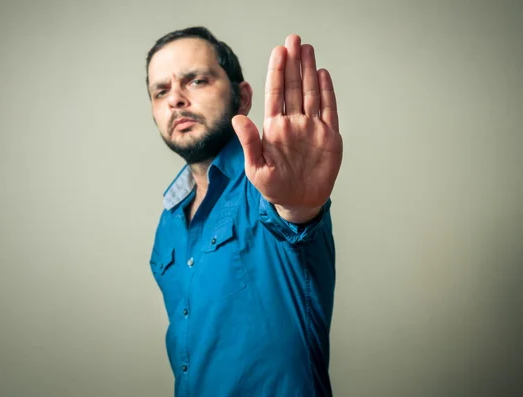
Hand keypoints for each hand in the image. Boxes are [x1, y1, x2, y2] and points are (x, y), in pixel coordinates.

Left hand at [232, 34, 342, 216]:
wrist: (298, 202)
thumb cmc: (273, 188)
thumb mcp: (256, 168)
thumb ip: (249, 142)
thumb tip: (236, 118)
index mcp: (274, 128)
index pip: (275, 94)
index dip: (277, 72)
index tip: (278, 51)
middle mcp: (293, 123)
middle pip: (293, 87)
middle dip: (293, 63)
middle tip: (294, 40)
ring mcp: (311, 127)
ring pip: (310, 93)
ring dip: (309, 71)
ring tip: (308, 49)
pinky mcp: (328, 136)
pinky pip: (328, 109)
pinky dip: (326, 91)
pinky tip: (322, 74)